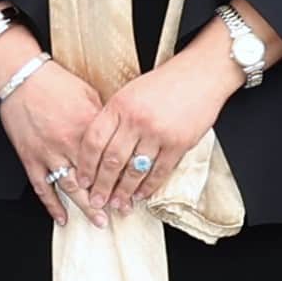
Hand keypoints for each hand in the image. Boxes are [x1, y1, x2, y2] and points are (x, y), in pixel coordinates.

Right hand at [0, 50, 111, 216]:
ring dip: (85, 207)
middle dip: (108, 199)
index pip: (110, 159)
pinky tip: (63, 218)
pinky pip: (42, 187)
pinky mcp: (30, 158)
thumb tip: (120, 136)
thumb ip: (104, 119)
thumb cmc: (54, 82)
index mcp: (87, 126)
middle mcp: (68, 143)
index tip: (133, 190)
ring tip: (99, 221)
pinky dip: (52, 205)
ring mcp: (48, 153)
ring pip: (70, 188)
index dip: (123, 177)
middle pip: (93, 179)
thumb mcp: (89, 94)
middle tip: (121, 213)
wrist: (20, 76)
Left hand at [67, 39, 234, 216]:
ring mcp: (158, 133)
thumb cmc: (163, 84)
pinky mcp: (179, 143)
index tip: (81, 181)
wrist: (200, 76)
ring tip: (118, 204)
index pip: (94, 141)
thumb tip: (98, 149)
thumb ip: (114, 118)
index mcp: (119, 105)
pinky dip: (148, 186)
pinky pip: (159, 171)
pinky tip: (141, 195)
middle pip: (111, 160)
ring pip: (134, 170)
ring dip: (124, 191)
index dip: (85, 165)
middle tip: (96, 202)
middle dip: (101, 186)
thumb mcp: (130, 93)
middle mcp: (136, 120)